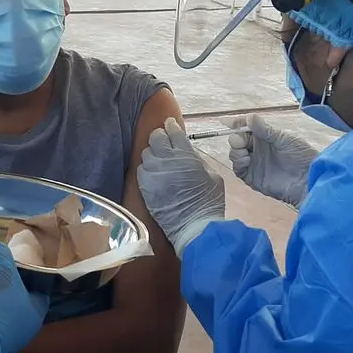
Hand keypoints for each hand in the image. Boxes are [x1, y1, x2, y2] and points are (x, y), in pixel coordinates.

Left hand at [138, 118, 224, 256]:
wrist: (195, 227)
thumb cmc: (209, 201)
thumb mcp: (212, 175)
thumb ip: (197, 159)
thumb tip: (187, 151)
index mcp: (186, 155)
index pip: (173, 131)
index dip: (171, 126)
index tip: (170, 125)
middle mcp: (166, 160)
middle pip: (155, 137)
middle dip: (160, 136)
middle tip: (164, 140)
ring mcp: (153, 174)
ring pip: (146, 153)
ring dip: (153, 153)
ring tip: (159, 159)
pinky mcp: (144, 187)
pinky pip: (141, 170)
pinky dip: (146, 168)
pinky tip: (153, 173)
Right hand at [226, 114, 318, 206]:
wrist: (307, 179)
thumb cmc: (300, 155)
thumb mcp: (283, 139)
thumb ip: (264, 130)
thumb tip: (249, 117)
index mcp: (264, 136)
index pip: (245, 127)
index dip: (236, 124)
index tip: (226, 122)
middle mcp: (256, 149)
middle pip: (237, 140)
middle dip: (235, 137)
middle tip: (240, 139)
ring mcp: (253, 163)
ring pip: (235, 154)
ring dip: (235, 150)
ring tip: (244, 151)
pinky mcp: (252, 178)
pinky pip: (238, 169)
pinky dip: (238, 163)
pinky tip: (245, 159)